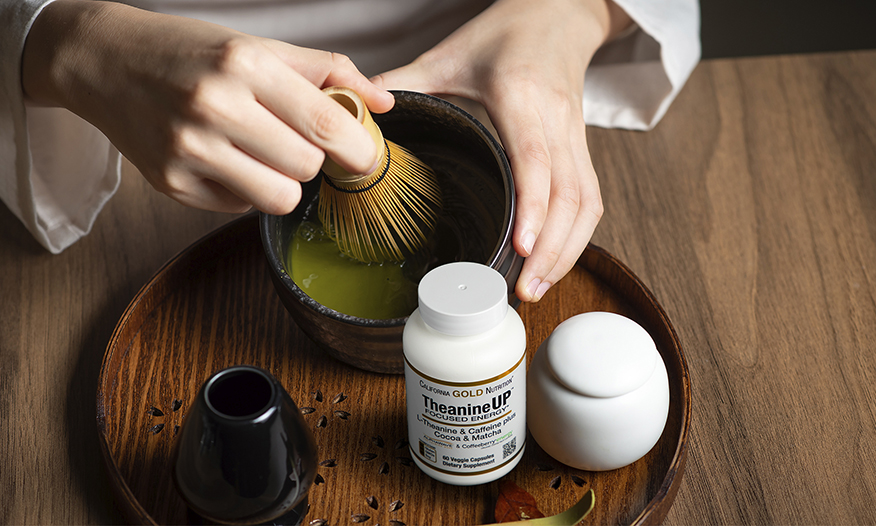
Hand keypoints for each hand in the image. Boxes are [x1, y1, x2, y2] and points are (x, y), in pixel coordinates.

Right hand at [22, 0, 393, 214]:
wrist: (105, 62)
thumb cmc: (188, 52)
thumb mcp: (258, 46)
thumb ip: (327, 71)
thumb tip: (382, 103)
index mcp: (244, 65)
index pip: (323, 122)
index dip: (357, 148)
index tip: (365, 156)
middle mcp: (214, 107)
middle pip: (307, 167)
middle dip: (312, 159)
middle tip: (294, 141)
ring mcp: (188, 150)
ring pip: (279, 198)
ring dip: (283, 182)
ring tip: (263, 155)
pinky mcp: (171, 184)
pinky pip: (241, 207)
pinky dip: (244, 189)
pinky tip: (225, 160)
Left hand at [372, 0, 630, 301]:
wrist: (558, 14)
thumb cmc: (503, 34)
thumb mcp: (446, 53)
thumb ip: (403, 84)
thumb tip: (360, 118)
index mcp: (520, 95)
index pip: (534, 158)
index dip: (532, 206)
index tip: (520, 248)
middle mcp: (555, 119)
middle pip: (570, 194)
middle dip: (552, 249)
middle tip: (524, 291)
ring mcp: (575, 135)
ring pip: (587, 203)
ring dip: (568, 251)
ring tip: (537, 288)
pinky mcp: (584, 148)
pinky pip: (590, 199)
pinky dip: (576, 237)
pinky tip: (554, 262)